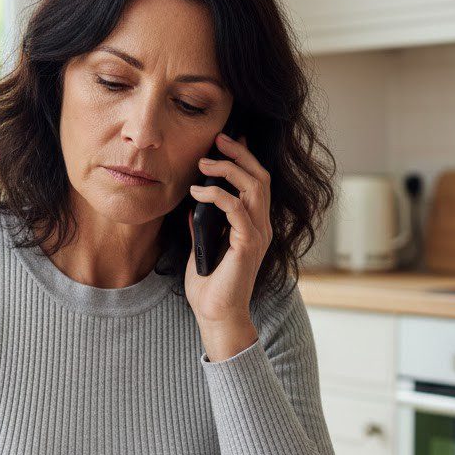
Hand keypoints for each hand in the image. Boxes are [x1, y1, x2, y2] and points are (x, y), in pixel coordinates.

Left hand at [186, 132, 272, 353]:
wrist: (216, 315)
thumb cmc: (210, 286)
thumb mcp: (201, 247)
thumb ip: (201, 226)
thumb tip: (192, 204)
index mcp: (254, 225)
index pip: (257, 182)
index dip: (244, 158)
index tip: (224, 142)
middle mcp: (261, 227)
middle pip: (260, 177)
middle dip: (240, 153)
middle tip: (218, 139)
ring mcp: (258, 235)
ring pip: (253, 187)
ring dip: (228, 169)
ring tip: (203, 163)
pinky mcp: (248, 244)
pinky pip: (236, 209)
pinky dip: (216, 195)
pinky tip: (197, 192)